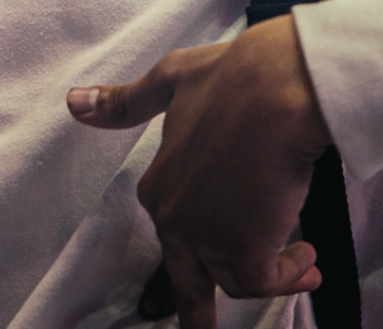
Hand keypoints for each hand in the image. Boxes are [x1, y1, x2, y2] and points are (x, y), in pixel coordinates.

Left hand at [67, 15, 330, 328]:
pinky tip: (309, 259)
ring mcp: (207, 237)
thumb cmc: (232, 78)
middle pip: (187, 279)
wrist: (277, 88)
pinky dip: (289, 276)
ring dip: (274, 275)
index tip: (227, 243)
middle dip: (195, 312)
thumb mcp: (170, 81)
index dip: (198, 246)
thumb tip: (73, 103)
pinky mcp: (245, 247)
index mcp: (157, 187)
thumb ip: (126, 103)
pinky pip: (263, 283)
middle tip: (200, 328)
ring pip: (234, 279)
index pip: (174, 234)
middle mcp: (174, 218)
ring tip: (305, 263)